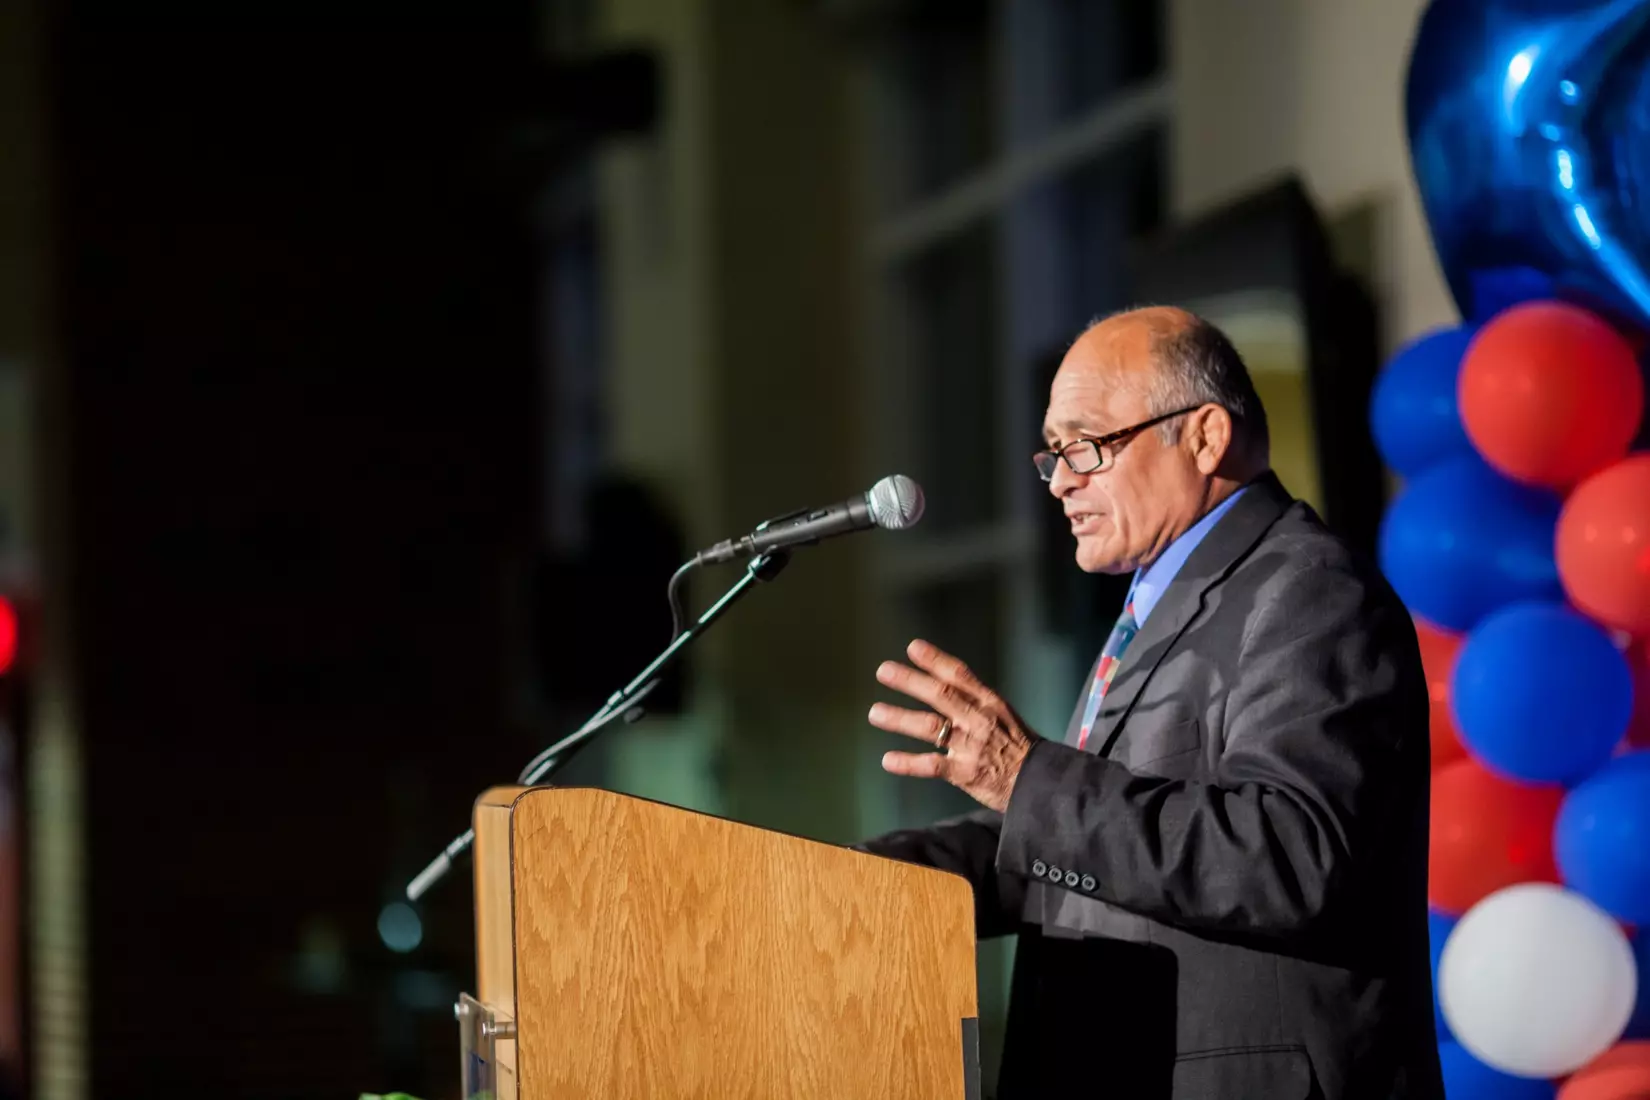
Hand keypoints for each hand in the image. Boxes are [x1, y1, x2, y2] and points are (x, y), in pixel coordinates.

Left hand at [868, 639, 1037, 812]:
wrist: (1041, 784)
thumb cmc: (1021, 749)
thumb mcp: (1005, 717)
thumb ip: (976, 704)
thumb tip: (945, 686)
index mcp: (990, 703)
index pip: (960, 675)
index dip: (935, 660)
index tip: (912, 648)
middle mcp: (979, 720)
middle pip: (940, 695)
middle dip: (910, 681)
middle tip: (884, 671)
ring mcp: (971, 746)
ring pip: (930, 727)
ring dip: (900, 718)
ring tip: (875, 713)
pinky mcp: (965, 773)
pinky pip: (931, 765)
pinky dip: (908, 762)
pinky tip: (887, 759)